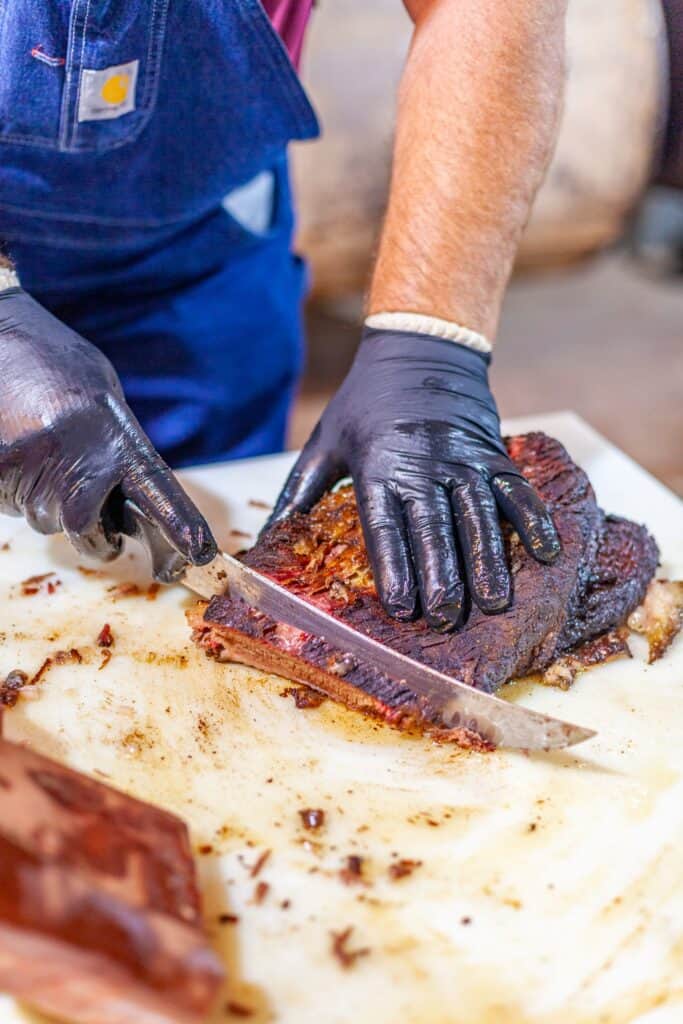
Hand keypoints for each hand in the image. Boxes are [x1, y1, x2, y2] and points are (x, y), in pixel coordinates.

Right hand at [0, 288, 215, 580]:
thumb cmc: (50, 360)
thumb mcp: (102, 396)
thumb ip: (119, 448)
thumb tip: (135, 503)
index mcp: (111, 431)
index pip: (156, 490)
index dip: (179, 526)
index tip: (199, 555)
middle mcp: (73, 453)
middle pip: (83, 527)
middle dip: (92, 536)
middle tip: (100, 530)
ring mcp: (28, 464)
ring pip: (43, 519)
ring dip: (46, 502)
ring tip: (38, 451)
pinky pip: (9, 506)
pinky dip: (14, 491)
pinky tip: (15, 448)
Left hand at [270, 326, 559, 629]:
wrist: (419, 348)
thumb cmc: (365, 403)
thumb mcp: (324, 441)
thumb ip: (300, 492)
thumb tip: (266, 538)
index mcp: (377, 466)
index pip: (385, 524)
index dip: (393, 566)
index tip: (400, 605)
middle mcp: (423, 463)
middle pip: (433, 526)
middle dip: (441, 575)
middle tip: (446, 616)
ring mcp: (463, 457)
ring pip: (478, 514)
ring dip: (488, 559)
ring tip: (495, 601)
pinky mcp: (492, 452)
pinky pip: (516, 488)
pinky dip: (533, 519)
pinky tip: (545, 552)